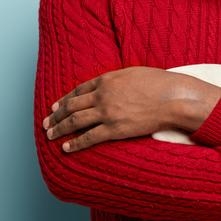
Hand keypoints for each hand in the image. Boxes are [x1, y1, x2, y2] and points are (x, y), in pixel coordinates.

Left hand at [42, 67, 220, 151]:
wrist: (173, 98)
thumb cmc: (159, 84)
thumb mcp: (133, 73)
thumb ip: (117, 79)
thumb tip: (110, 85)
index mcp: (106, 80)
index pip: (78, 90)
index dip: (65, 99)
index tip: (56, 106)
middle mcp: (102, 96)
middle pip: (72, 106)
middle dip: (56, 116)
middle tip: (47, 122)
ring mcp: (107, 113)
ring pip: (75, 122)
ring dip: (59, 129)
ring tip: (50, 135)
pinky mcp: (114, 129)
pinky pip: (89, 138)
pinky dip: (75, 143)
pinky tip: (66, 148)